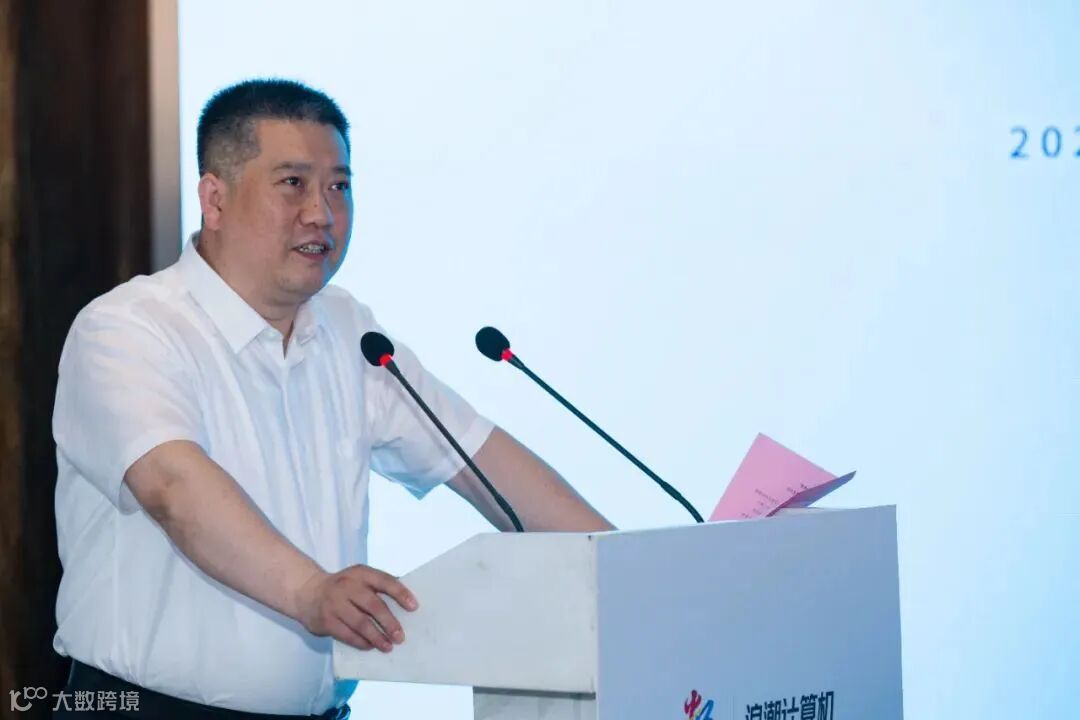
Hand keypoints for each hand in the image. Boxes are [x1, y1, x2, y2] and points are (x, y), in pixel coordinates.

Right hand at [294, 564, 418, 651]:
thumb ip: (378, 586)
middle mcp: (348, 586)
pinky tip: (371, 646)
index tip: (414, 607)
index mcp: (360, 573)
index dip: (400, 593)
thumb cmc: (343, 586)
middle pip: (374, 605)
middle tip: (400, 637)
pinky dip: (361, 642)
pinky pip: (347, 634)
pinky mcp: (326, 621)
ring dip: (377, 637)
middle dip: (389, 622)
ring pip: (361, 623)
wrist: (307, 591)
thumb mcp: (359, 578)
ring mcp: (335, 604)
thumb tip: (406, 602)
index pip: (384, 581)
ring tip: (388, 646)